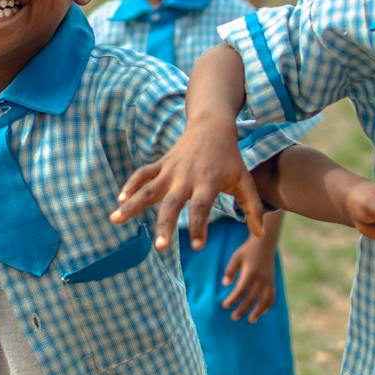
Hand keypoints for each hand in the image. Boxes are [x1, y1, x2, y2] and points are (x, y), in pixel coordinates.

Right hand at [111, 117, 263, 251]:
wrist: (212, 125)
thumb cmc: (230, 158)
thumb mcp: (245, 181)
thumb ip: (252, 208)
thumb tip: (259, 235)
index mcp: (207, 182)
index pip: (202, 208)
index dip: (199, 227)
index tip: (197, 246)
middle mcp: (186, 177)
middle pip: (172, 204)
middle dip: (165, 226)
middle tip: (159, 248)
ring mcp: (170, 170)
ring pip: (148, 190)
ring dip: (132, 205)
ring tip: (114, 220)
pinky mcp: (161, 164)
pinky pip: (143, 174)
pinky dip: (131, 185)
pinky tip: (119, 200)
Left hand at [221, 236, 276, 321]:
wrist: (265, 244)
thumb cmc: (247, 251)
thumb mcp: (236, 257)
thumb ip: (230, 270)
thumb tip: (225, 284)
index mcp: (251, 272)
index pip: (240, 290)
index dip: (232, 299)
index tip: (225, 305)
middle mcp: (261, 279)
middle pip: (251, 298)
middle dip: (242, 309)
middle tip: (233, 317)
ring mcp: (269, 281)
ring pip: (265, 301)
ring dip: (258, 311)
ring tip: (250, 320)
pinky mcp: (273, 282)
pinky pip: (272, 297)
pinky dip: (268, 306)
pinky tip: (262, 312)